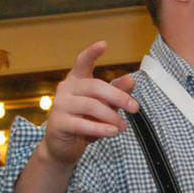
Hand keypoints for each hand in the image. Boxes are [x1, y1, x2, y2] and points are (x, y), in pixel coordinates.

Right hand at [43, 42, 139, 166]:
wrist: (63, 147)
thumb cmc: (85, 122)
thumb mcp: (104, 106)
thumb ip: (117, 93)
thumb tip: (131, 79)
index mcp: (76, 81)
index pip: (82, 62)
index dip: (92, 53)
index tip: (104, 44)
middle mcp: (66, 89)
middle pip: (95, 86)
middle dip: (118, 96)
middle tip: (135, 108)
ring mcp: (60, 105)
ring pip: (91, 105)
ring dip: (111, 116)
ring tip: (124, 126)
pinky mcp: (58, 123)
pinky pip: (83, 124)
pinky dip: (101, 128)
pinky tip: (113, 132)